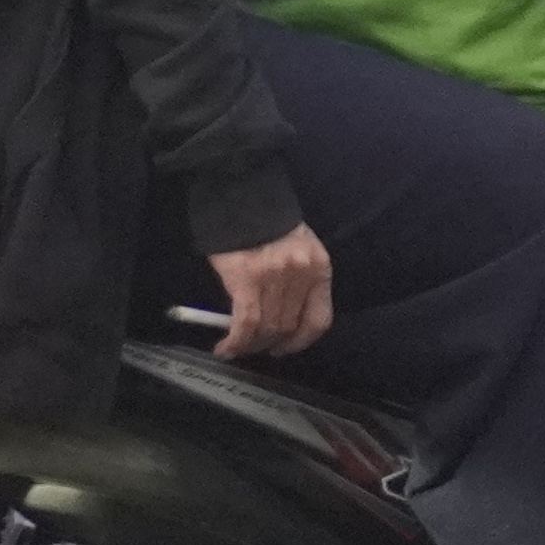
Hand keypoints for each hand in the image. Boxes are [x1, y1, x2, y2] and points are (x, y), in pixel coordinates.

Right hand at [205, 228, 331, 358]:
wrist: (242, 196)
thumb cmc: (267, 223)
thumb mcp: (298, 249)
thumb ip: (296, 281)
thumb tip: (281, 319)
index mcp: (318, 268)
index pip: (319, 319)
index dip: (301, 341)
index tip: (287, 347)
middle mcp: (301, 276)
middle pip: (288, 326)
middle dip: (270, 343)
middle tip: (255, 347)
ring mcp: (275, 279)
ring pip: (267, 328)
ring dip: (251, 345)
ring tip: (239, 347)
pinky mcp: (247, 280)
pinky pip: (245, 322)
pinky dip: (236, 341)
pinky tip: (226, 348)